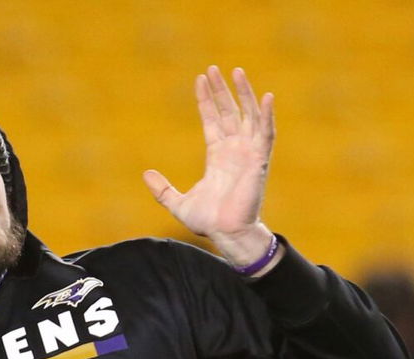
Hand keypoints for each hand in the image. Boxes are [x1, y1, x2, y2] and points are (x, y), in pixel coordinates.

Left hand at [144, 66, 276, 265]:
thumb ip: (162, 188)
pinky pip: (266, 133)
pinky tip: (267, 96)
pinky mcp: (259, 161)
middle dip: (222, 90)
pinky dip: (267, 115)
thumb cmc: (208, 221)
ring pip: (249, 116)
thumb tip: (146, 174)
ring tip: (237, 71)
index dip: (207, 100)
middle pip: (229, 111)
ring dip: (244, 93)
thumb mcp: (177, 202)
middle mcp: (234, 150)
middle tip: (214, 68)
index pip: (213, 120)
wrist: (226, 234)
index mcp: (217, 156)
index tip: (201, 79)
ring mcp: (248, 154)